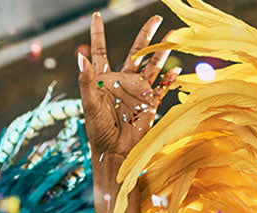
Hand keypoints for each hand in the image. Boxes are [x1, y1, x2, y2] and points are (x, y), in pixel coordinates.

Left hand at [78, 12, 179, 157]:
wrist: (114, 153)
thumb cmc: (98, 132)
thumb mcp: (89, 105)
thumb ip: (86, 81)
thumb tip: (81, 57)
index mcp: (104, 79)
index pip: (101, 51)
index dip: (98, 34)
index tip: (96, 16)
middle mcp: (123, 81)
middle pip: (136, 52)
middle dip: (146, 35)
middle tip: (156, 18)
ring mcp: (138, 92)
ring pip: (152, 66)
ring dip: (162, 52)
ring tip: (172, 36)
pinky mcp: (150, 105)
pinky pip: (162, 89)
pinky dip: (169, 79)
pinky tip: (175, 69)